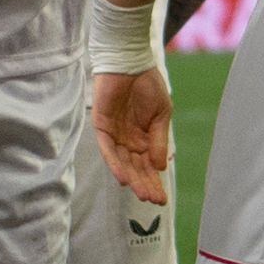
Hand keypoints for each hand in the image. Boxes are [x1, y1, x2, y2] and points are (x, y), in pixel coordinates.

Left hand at [91, 66, 176, 204]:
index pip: (148, 165)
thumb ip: (159, 140)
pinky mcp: (101, 126)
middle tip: (154, 201)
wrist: (131, 62)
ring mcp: (114, 134)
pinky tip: (124, 179)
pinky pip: (107, 150)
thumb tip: (162, 167)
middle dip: (145, 185)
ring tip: (142, 194)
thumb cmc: (148, 84)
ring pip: (122, 163)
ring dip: (132, 179)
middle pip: (135, 168)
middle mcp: (128, 140)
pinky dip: (115, 164)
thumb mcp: (161, 114)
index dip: (155, 181)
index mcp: (143, 137)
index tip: (162, 199)